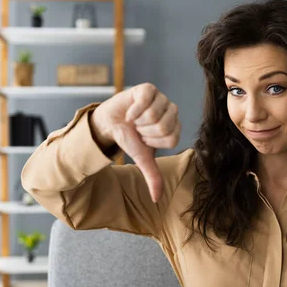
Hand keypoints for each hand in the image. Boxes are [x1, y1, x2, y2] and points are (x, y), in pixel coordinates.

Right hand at [90, 83, 180, 202]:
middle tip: (139, 128)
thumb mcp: (142, 158)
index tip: (145, 139)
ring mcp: (162, 98)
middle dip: (145, 131)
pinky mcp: (148, 88)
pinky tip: (131, 111)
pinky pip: (145, 100)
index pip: (171, 138)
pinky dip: (133, 109)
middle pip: (164, 126)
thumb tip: (156, 199)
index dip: (153, 141)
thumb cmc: (130, 138)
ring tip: (135, 119)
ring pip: (154, 114)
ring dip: (138, 120)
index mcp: (175, 128)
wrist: (112, 123)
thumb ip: (152, 176)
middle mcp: (172, 111)